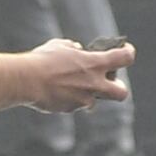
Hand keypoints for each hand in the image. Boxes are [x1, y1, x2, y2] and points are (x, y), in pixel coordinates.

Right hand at [18, 36, 133, 114]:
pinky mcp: (70, 109)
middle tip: (110, 84)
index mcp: (95, 63)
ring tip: (68, 85)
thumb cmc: (42, 60)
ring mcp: (83, 99)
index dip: (128, 52)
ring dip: (86, 94)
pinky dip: (68, 99)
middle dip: (119, 89)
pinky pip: (74, 105)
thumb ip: (73, 48)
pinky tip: (54, 91)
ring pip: (93, 101)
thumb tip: (77, 50)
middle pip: (121, 92)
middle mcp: (94, 83)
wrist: (26, 80)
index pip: (124, 57)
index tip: (126, 51)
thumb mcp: (59, 46)